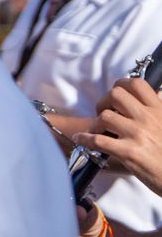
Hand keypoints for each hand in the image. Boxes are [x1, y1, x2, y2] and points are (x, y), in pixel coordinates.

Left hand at [72, 76, 161, 194]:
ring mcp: (137, 134)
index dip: (121, 85)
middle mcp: (148, 118)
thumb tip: (156, 95)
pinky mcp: (128, 152)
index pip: (136, 84)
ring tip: (97, 131)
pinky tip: (81, 139)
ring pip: (104, 117)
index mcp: (158, 110)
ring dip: (95, 124)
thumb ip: (159, 111)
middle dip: (103, 102)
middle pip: (115, 95)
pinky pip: (97, 140)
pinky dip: (85, 139)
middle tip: (103, 113)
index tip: (114, 96)